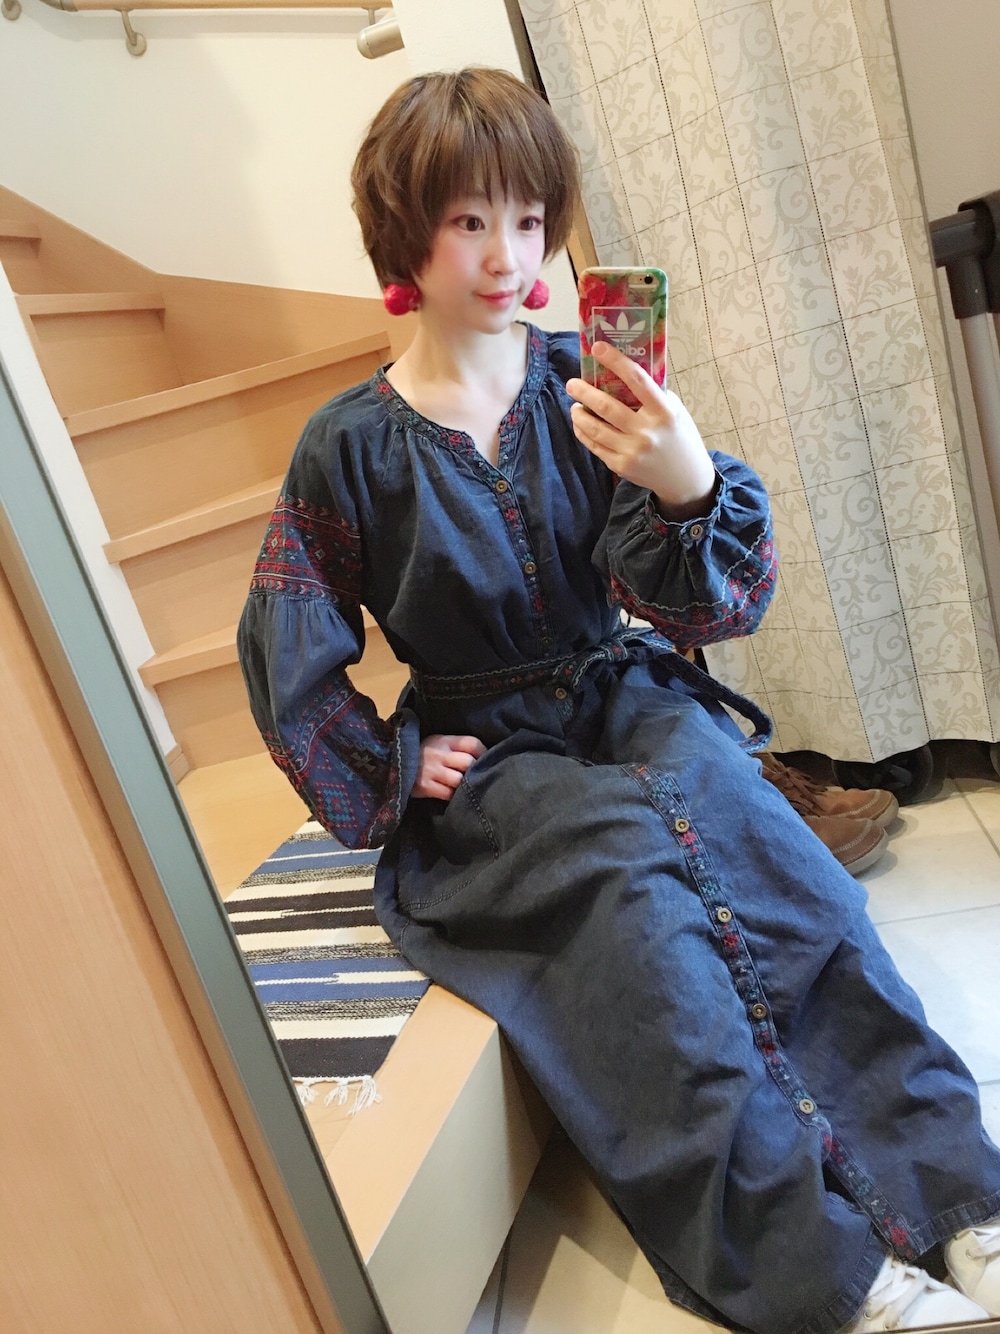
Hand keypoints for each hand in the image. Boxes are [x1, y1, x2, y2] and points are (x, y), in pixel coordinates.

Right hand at [412, 734, 486, 800]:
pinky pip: (448, 794)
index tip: (485, 760)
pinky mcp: (425, 786)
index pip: (471, 743)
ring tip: (464, 787)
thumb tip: (482, 756)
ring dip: (465, 785)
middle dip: (474, 770)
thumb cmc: (422, 754)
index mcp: (444, 740)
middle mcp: (439, 754)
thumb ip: (456, 747)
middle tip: (476, 776)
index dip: (483, 753)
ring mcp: (432, 770)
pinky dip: (453, 796)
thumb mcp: (437, 743)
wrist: (392, 764)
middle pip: (468, 762)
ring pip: (459, 780)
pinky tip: (453, 795)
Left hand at [566, 341, 716, 519]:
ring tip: (575, 404)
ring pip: (595, 428)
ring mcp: (632, 451)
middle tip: (572, 383)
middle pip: (607, 407)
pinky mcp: (621, 466)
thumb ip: (654, 394)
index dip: (615, 361)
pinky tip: (580, 422)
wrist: (685, 477)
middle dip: (584, 392)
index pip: (636, 380)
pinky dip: (583, 432)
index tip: (597, 348)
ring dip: (579, 414)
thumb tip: (624, 372)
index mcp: (663, 412)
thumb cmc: (679, 436)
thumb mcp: (675, 410)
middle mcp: (647, 431)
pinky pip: (595, 446)